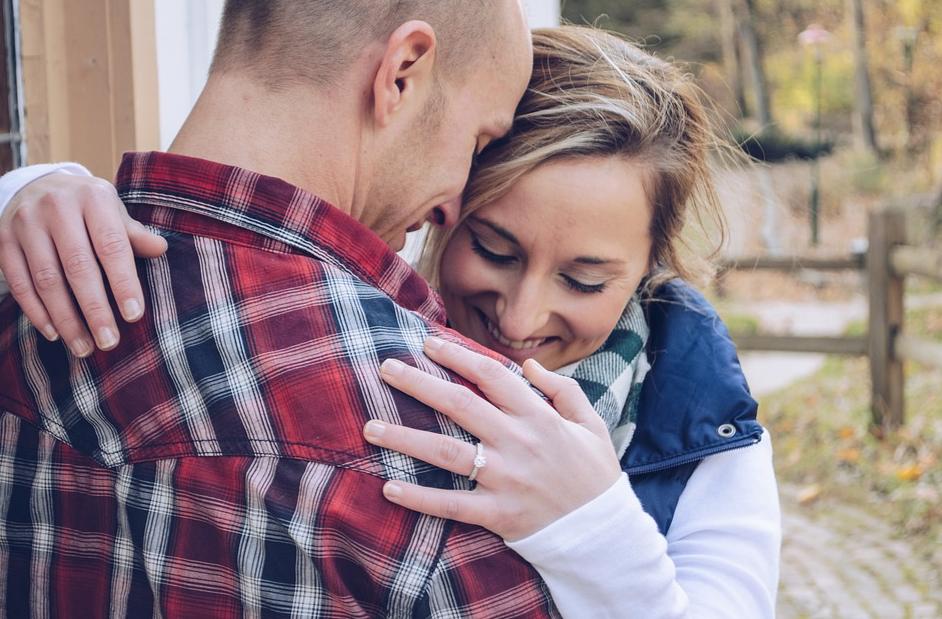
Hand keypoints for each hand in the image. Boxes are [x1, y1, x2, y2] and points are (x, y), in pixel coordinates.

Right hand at [0, 172, 166, 355]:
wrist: (37, 184)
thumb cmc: (88, 207)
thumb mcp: (113, 211)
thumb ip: (133, 234)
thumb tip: (161, 249)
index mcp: (93, 198)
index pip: (111, 246)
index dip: (123, 282)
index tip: (134, 315)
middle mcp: (57, 207)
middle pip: (78, 267)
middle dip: (95, 309)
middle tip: (109, 342)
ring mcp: (26, 223)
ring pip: (46, 279)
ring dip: (66, 318)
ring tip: (84, 347)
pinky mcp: (3, 240)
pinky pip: (19, 282)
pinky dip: (36, 311)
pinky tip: (54, 334)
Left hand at [363, 336, 621, 541]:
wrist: (604, 534)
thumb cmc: (595, 474)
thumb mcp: (590, 423)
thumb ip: (562, 390)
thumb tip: (528, 366)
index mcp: (538, 417)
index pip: (491, 375)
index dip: (458, 356)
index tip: (428, 344)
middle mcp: (517, 443)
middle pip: (459, 405)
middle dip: (419, 383)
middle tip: (386, 368)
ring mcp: (505, 479)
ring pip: (446, 452)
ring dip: (405, 438)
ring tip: (370, 427)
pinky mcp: (497, 513)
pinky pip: (451, 504)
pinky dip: (419, 498)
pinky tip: (390, 487)